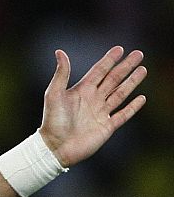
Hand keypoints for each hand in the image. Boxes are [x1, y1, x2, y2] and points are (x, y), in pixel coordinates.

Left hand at [39, 46, 147, 166]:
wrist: (55, 147)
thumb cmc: (52, 121)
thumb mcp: (54, 94)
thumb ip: (61, 73)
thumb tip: (60, 51)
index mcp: (81, 90)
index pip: (99, 71)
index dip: (109, 60)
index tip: (120, 49)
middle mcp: (93, 99)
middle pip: (113, 79)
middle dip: (126, 67)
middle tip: (139, 54)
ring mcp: (101, 113)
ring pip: (121, 94)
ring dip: (132, 82)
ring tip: (143, 70)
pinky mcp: (107, 127)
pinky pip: (123, 114)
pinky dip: (133, 107)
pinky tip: (141, 98)